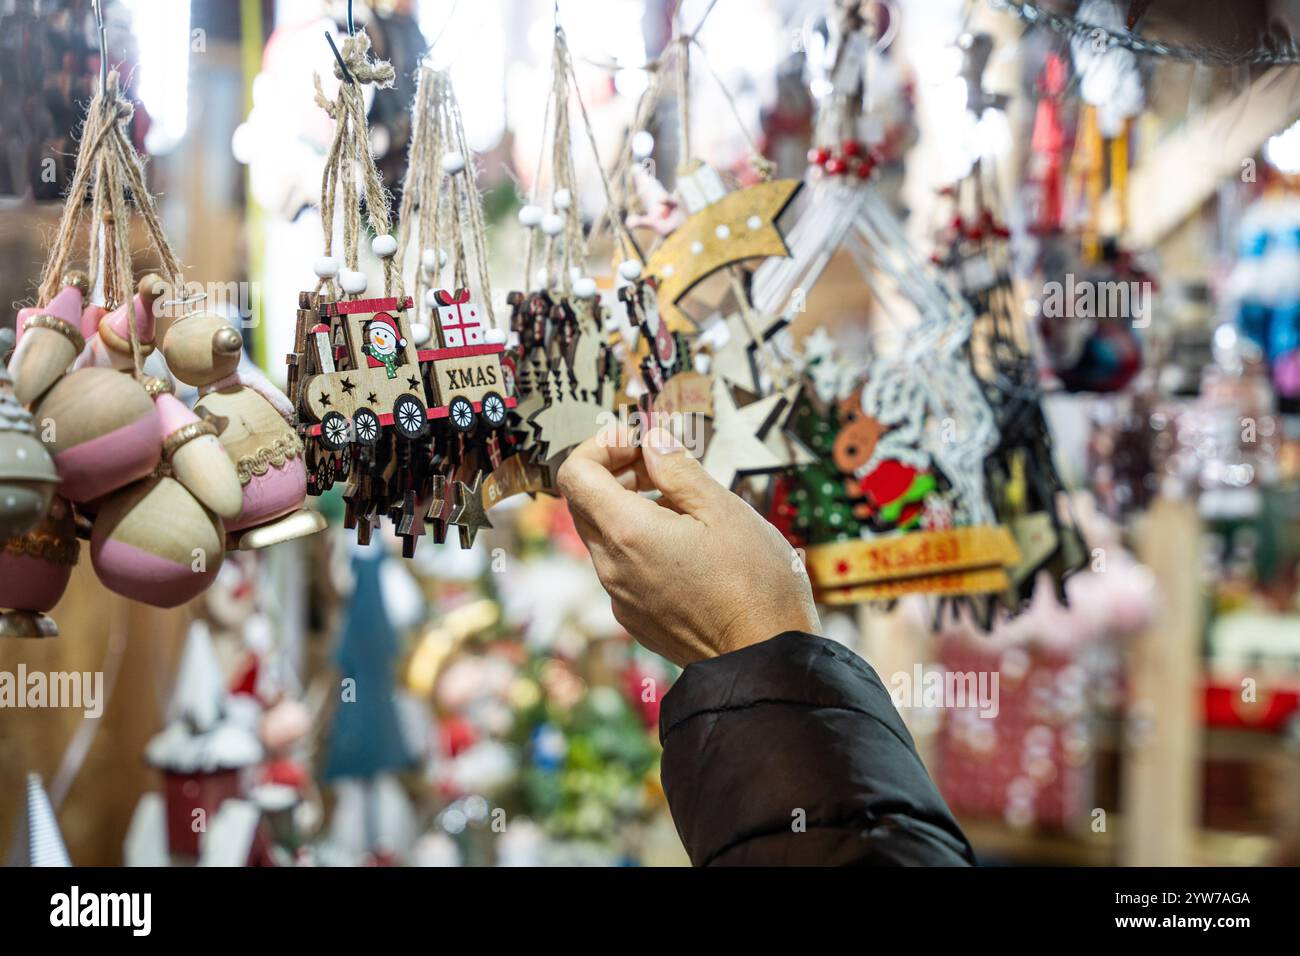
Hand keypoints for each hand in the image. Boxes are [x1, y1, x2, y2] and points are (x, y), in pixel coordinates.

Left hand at [556, 425, 820, 666]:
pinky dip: (640, 545)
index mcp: (627, 533)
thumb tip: (652, 442)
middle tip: (662, 466)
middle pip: (584, 503)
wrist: (765, 661)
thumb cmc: (755, 585)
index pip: (575, 474)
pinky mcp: (635, 619)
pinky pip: (622, 569)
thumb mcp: (723, 509)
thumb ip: (678, 469)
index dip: (601, 446)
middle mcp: (612, 568)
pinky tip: (686, 547)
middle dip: (616, 473)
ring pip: (604, 537)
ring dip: (630, 509)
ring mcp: (620, 598)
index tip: (640, 442)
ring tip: (683, 506)